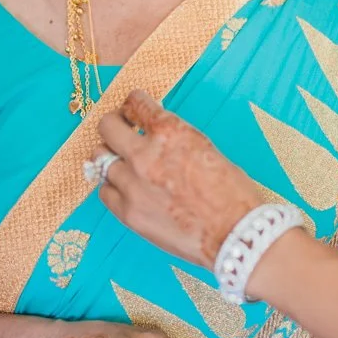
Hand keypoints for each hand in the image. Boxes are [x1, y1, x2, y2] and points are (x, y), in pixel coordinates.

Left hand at [95, 90, 261, 268]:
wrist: (237, 233)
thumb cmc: (232, 193)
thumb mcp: (205, 149)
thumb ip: (175, 140)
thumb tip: (156, 137)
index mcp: (172, 131)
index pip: (136, 104)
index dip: (133, 103)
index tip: (133, 108)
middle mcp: (146, 154)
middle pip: (108, 127)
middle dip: (114, 124)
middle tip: (119, 129)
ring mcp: (133, 185)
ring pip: (100, 161)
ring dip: (112, 159)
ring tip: (123, 164)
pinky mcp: (129, 213)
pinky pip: (105, 192)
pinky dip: (113, 187)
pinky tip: (125, 188)